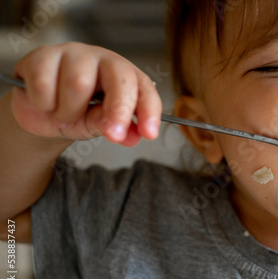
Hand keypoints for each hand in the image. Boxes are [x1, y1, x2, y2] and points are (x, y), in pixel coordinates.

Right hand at [11, 42, 161, 146]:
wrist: (38, 110)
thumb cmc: (75, 113)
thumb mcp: (96, 124)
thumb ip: (112, 126)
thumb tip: (132, 136)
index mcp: (124, 76)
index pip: (144, 88)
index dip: (149, 110)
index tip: (149, 133)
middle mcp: (102, 60)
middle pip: (118, 78)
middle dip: (119, 109)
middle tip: (113, 135)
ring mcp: (72, 53)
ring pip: (78, 84)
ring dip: (69, 113)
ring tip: (64, 117)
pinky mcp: (42, 55)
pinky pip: (44, 85)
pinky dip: (44, 105)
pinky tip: (44, 104)